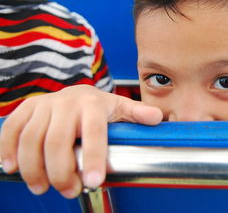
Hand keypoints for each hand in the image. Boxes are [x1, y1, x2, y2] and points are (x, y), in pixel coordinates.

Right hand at [0, 85, 161, 197]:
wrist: (75, 92)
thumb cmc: (98, 107)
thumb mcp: (120, 108)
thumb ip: (136, 114)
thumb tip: (158, 118)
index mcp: (93, 104)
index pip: (93, 133)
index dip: (93, 158)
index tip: (95, 182)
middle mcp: (66, 102)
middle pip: (57, 141)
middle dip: (62, 172)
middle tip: (69, 191)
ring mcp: (44, 105)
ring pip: (31, 139)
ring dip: (34, 168)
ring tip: (42, 187)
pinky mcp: (26, 109)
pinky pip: (11, 129)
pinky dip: (8, 150)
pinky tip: (12, 168)